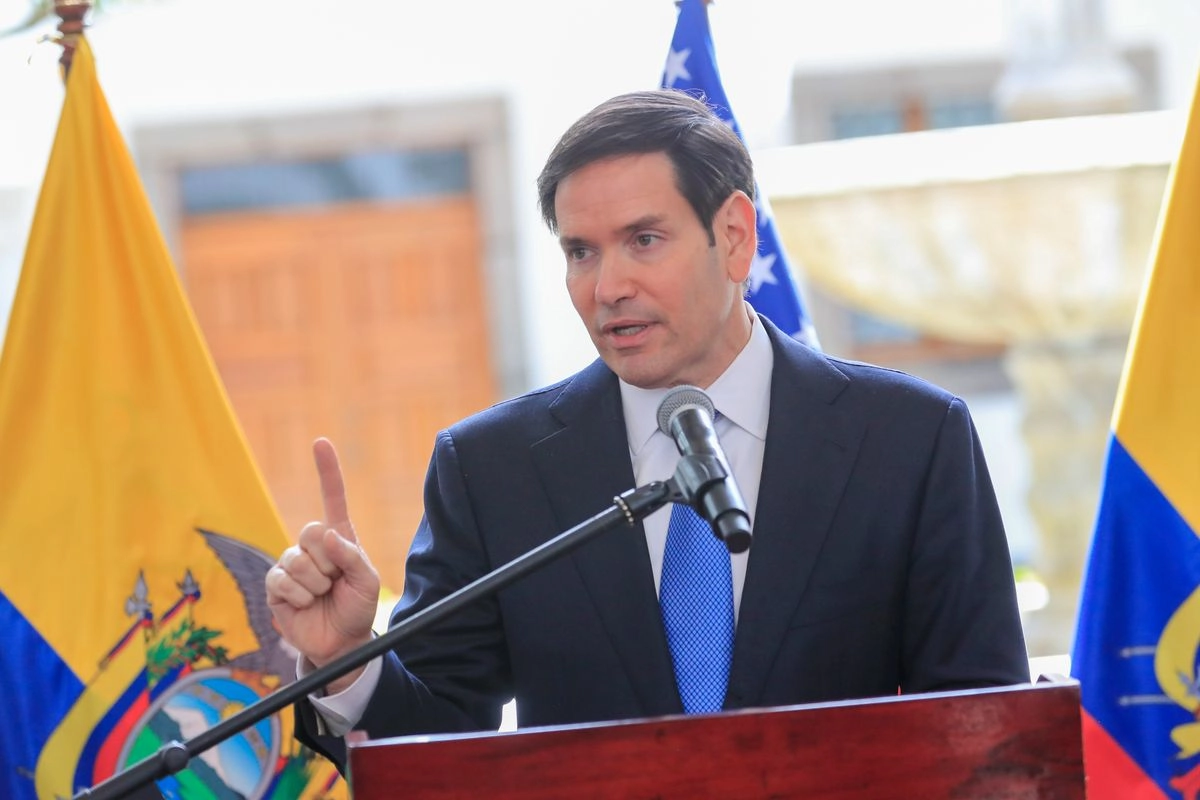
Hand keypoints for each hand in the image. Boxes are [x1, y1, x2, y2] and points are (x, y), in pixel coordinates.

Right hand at [266, 437, 380, 691]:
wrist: (341, 642)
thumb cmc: (357, 607)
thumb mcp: (368, 581)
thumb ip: (352, 557)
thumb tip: (326, 536)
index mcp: (338, 538)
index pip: (332, 498)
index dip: (327, 471)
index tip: (320, 442)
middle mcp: (312, 546)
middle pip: (311, 532)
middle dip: (328, 562)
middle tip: (335, 582)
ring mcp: (291, 564)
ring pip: (297, 561)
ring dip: (315, 584)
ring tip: (322, 596)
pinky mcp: (275, 586)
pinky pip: (282, 580)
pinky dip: (300, 596)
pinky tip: (305, 604)